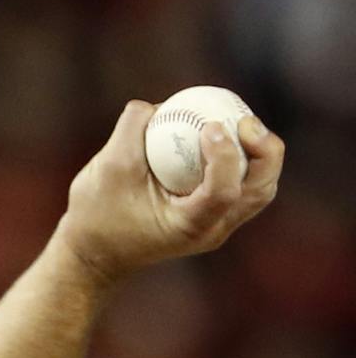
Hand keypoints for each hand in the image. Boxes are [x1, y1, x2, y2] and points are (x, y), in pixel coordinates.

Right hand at [57, 100, 283, 286]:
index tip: (208, 126)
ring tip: (239, 122)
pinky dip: (243, 157)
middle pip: (261, 187)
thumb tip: (157, 104)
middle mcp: (211, 230)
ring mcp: (217, 225)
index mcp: (188, 226)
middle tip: (243, 120)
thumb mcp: (106, 168)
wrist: (93, 253)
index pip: (225, 191)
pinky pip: (244, 183)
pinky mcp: (214, 216)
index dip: (226, 154)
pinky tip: (225, 132)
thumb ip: (132, 129)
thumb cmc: (96, 216)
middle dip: (264, 149)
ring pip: (260, 186)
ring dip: (259, 151)